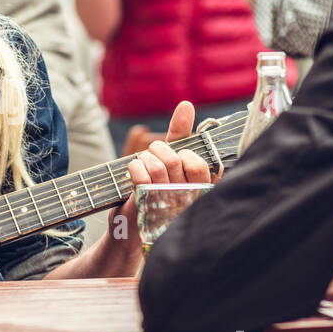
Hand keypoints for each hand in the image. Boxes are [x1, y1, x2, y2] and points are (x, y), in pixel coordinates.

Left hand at [109, 100, 211, 247]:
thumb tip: (186, 105)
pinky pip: (140, 175)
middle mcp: (187, 199)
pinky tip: (134, 174)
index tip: (175, 157)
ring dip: (144, 159)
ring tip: (142, 165)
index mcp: (200, 189)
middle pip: (175, 160)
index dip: (182, 153)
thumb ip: (181, 135)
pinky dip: (133, 167)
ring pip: (157, 166)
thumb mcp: (172, 162)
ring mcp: (167, 205)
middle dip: (158, 150)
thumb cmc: (156, 189)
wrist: (133, 226)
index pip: (198, 162)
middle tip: (151, 156)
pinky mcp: (146, 206)